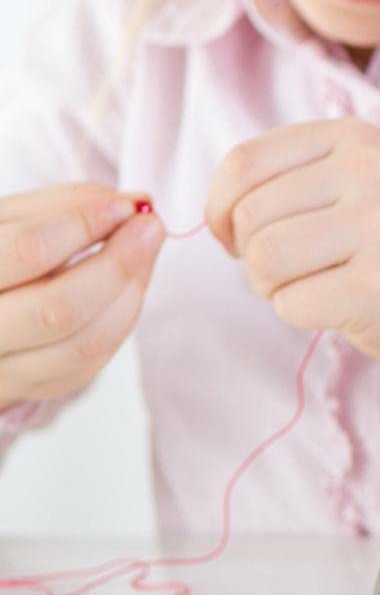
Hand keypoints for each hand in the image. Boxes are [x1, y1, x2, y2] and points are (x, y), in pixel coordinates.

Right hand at [0, 184, 164, 407]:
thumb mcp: (10, 220)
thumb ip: (66, 205)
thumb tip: (133, 204)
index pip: (30, 251)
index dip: (86, 223)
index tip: (126, 206)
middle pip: (59, 309)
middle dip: (120, 264)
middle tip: (150, 228)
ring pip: (82, 345)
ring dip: (130, 294)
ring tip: (143, 256)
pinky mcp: (25, 390)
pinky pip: (87, 367)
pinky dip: (119, 323)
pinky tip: (126, 291)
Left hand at [205, 118, 379, 409]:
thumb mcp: (357, 179)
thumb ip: (290, 176)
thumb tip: (214, 214)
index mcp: (355, 136)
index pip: (244, 163)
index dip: (221, 207)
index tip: (239, 235)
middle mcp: (368, 172)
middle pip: (249, 216)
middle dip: (251, 254)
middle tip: (293, 267)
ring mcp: (376, 227)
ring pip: (262, 260)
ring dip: (271, 286)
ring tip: (314, 283)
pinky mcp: (374, 286)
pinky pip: (289, 303)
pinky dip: (299, 313)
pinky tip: (338, 305)